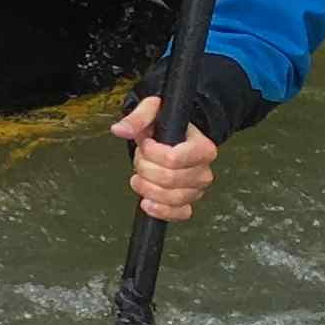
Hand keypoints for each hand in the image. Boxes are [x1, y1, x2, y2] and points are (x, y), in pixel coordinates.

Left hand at [108, 95, 218, 221]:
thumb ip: (137, 118)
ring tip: (141, 175)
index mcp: (203, 148)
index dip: (151, 153)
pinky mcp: (187, 202)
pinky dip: (160, 210)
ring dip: (146, 187)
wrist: (171, 137)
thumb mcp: (152, 111)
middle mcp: (203, 170)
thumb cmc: (164, 125)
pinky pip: (178, 214)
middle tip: (141, 158)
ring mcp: (197, 189)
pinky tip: (147, 202)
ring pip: (170, 198)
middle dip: (145, 168)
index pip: (174, 159)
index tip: (146, 143)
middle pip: (168, 179)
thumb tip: (120, 130)